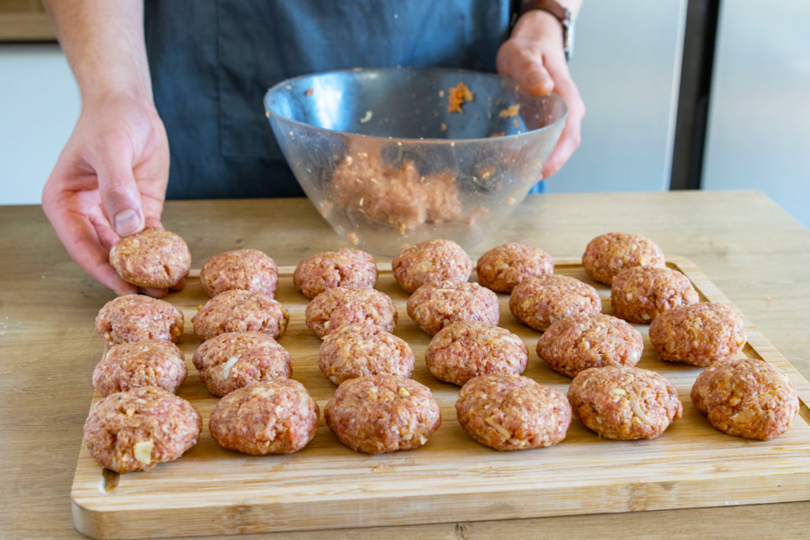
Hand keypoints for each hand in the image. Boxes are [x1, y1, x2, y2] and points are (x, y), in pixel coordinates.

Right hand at [42, 93, 170, 296]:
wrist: (130, 105)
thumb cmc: (110, 121)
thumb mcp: (112, 150)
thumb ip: (117, 188)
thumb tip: (126, 227)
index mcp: (64, 203)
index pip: (81, 246)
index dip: (102, 271)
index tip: (124, 288)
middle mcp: (86, 214)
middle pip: (105, 255)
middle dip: (127, 277)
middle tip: (151, 297)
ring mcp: (114, 215)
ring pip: (128, 251)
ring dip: (146, 270)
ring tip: (168, 289)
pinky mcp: (140, 211)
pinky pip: (149, 237)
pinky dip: (161, 253)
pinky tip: (176, 268)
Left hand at [497, 10, 584, 178]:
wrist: (534, 41)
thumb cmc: (528, 48)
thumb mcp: (524, 55)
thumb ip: (531, 70)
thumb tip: (543, 88)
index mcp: (567, 99)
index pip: (569, 135)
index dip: (557, 157)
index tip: (540, 171)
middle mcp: (569, 112)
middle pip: (563, 147)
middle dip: (544, 165)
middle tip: (518, 178)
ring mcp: (560, 119)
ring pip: (554, 148)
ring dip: (536, 162)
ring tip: (511, 172)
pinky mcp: (548, 122)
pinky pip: (544, 143)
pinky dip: (530, 153)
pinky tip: (510, 159)